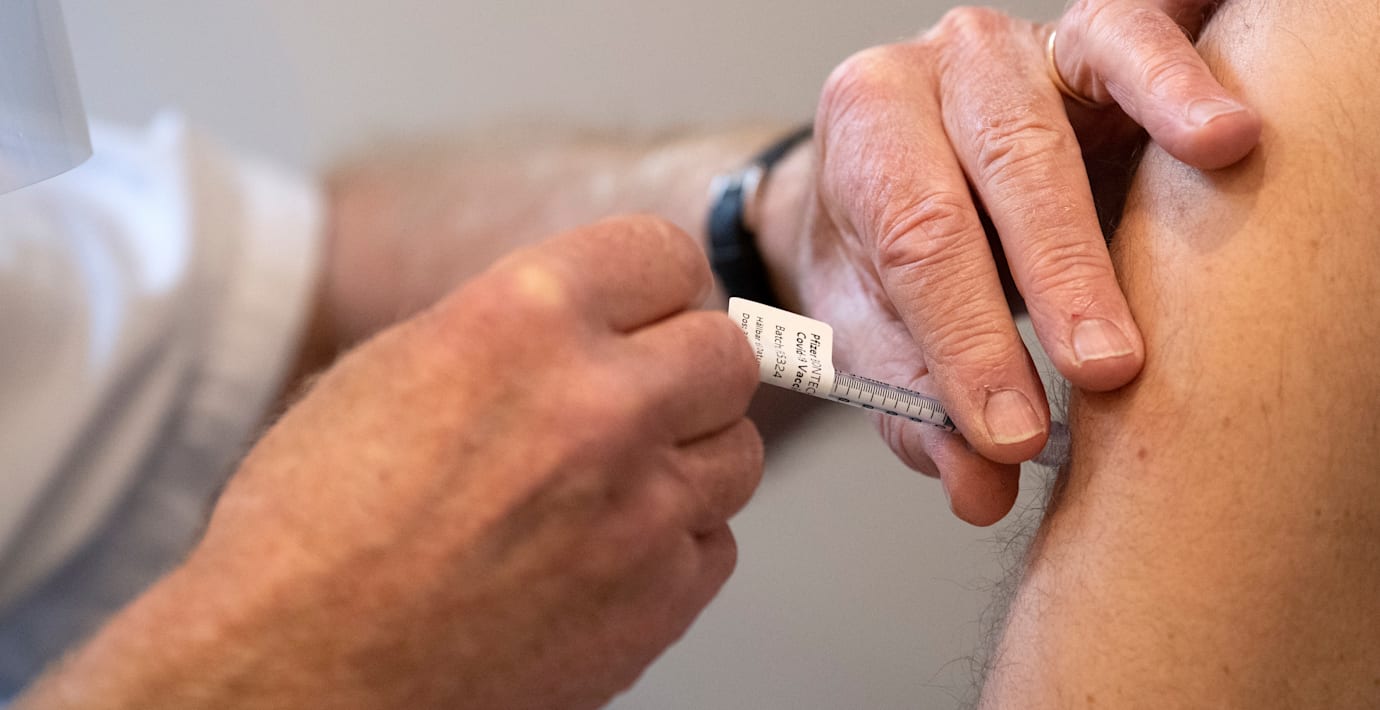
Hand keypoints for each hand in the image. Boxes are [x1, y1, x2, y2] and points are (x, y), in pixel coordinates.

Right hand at [36, 216, 762, 709]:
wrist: (296, 668)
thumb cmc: (314, 530)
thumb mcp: (393, 369)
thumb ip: (516, 330)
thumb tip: (595, 323)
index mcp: (524, 318)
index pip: (665, 253)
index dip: (651, 286)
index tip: (648, 309)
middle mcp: (600, 403)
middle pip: (725, 351)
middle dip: (685, 370)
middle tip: (640, 398)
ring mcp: (643, 507)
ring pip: (737, 450)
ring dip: (687, 459)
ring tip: (609, 486)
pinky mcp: (660, 598)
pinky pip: (714, 543)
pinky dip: (672, 545)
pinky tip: (601, 553)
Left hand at [781, 1, 1259, 524]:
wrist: (887, 159)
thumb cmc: (883, 247)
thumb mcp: (876, 330)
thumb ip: (919, 407)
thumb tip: (980, 490)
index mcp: (867, 130)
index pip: (917, 239)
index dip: (965, 340)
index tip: (1011, 433)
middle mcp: (937, 73)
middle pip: (997, 173)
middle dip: (1055, 280)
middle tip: (1102, 374)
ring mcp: (1016, 51)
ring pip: (1058, 125)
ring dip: (1111, 212)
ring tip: (1171, 277)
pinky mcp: (1088, 43)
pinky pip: (1132, 45)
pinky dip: (1177, 89)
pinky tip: (1220, 138)